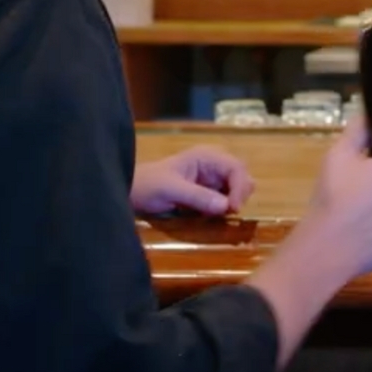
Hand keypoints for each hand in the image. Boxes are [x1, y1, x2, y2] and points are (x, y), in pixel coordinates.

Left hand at [130, 145, 255, 216]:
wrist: (129, 192)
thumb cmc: (147, 186)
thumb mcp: (171, 190)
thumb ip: (199, 196)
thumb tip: (227, 207)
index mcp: (206, 157)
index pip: (236, 168)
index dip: (240, 187)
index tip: (233, 208)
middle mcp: (213, 164)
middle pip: (242, 176)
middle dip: (239, 194)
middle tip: (228, 213)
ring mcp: (211, 178)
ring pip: (237, 189)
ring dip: (232, 202)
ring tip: (216, 214)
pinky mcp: (207, 192)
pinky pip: (225, 199)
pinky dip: (223, 208)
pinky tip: (209, 215)